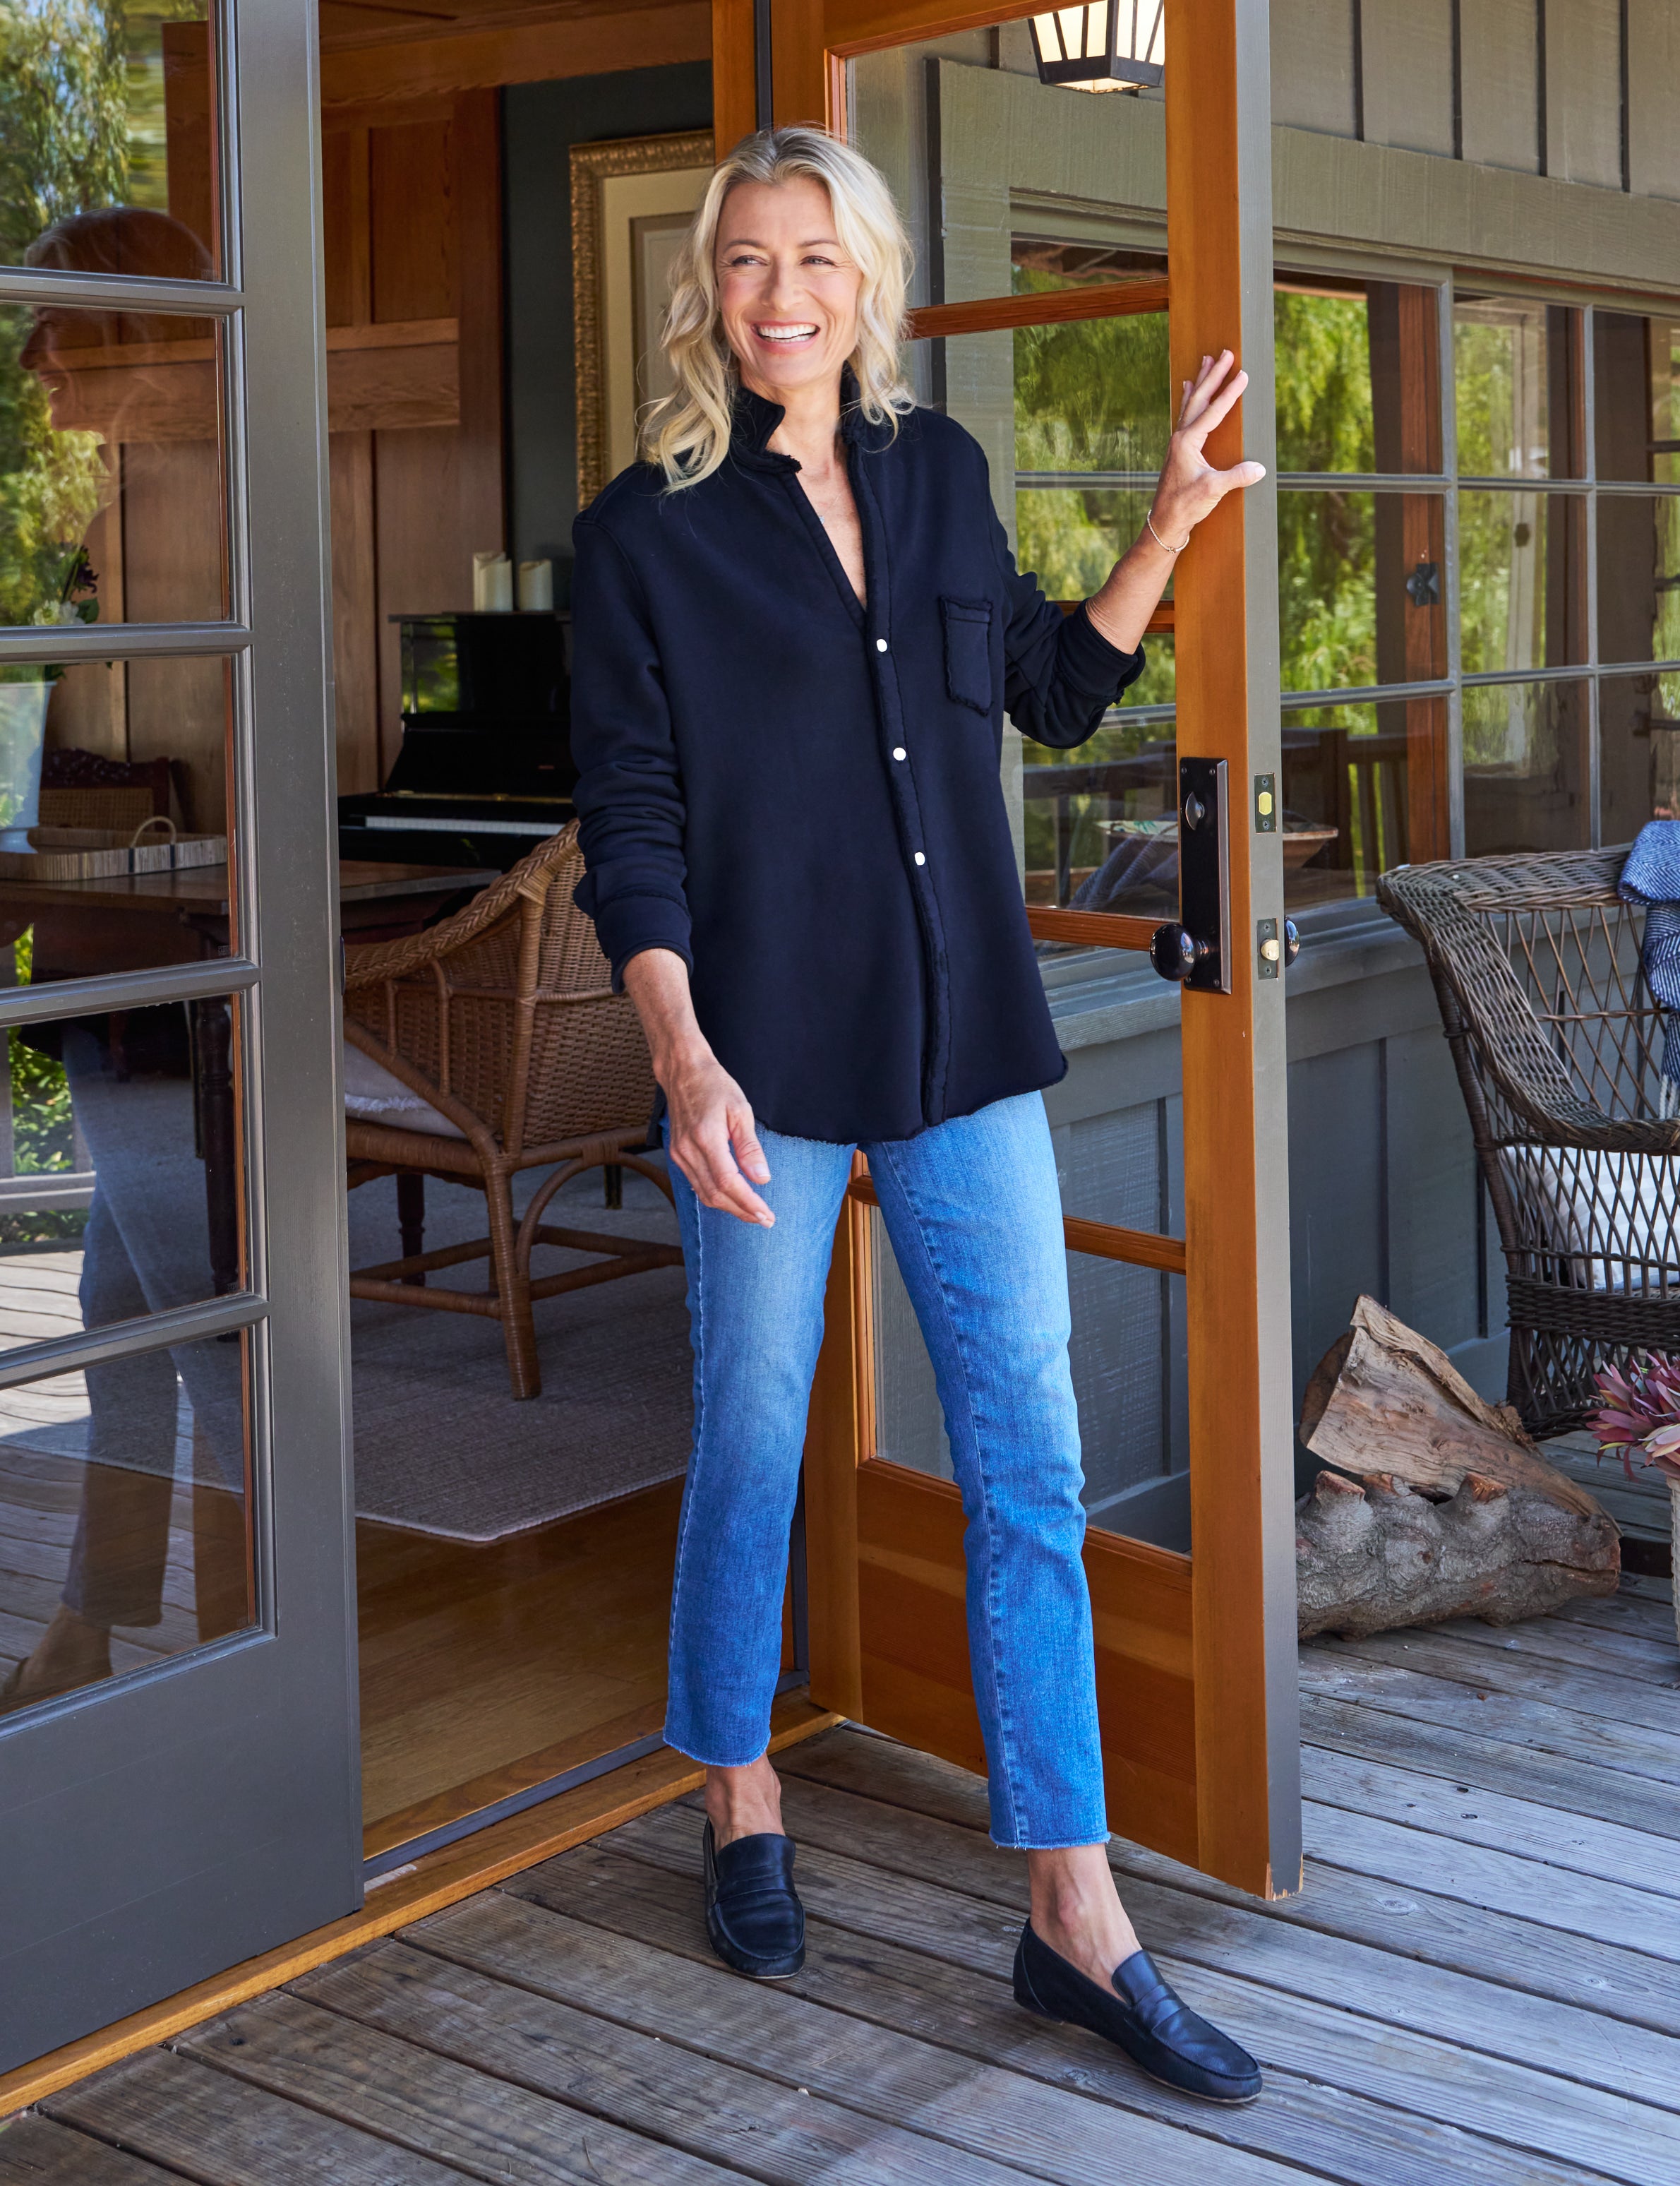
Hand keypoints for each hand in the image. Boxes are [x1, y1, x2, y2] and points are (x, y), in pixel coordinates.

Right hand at [622, 946, 773, 1226]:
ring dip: (730, 1208)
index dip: (748, 1203)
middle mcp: (688, 1151)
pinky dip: (716, 1196)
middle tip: (765, 1220)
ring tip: (753, 1213)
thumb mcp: (740, 1111)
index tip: (767, 1215)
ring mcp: (679, 1155)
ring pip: (704, 1194)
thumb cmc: (715, 1086)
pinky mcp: (676, 1155)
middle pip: (715, 1195)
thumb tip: (762, 1178)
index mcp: (705, 1138)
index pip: (728, 1183)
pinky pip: (696, 1184)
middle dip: (742, 1211)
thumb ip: (750, 1147)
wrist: (683, 1072)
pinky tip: (733, 1199)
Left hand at [1147, 349, 1266, 548]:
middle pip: (1199, 398)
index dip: (1230, 392)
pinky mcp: (1179, 449)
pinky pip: (1186, 414)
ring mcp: (1178, 442)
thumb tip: (1260, 468)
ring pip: (1191, 403)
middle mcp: (1180, 437)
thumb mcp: (1213, 491)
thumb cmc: (1185, 506)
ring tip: (1206, 360)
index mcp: (1188, 442)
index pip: (1214, 411)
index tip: (1244, 373)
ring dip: (1201, 381)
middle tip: (1225, 352)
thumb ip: (1237, 477)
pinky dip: (1190, 398)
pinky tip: (1189, 388)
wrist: (1164, 522)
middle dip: (1213, 375)